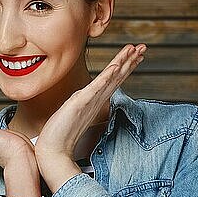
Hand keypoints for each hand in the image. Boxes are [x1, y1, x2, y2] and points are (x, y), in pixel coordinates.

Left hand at [34, 43, 146, 163]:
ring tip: (135, 51)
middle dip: (131, 61)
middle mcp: (96, 100)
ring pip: (111, 79)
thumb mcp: (73, 111)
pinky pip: (96, 88)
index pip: (114, 79)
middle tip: (144, 47)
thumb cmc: (61, 133)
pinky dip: (106, 78)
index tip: (136, 54)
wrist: (53, 149)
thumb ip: (81, 103)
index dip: (125, 66)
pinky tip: (115, 67)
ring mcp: (90, 102)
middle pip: (117, 77)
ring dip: (123, 64)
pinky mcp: (81, 104)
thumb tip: (83, 97)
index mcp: (95, 100)